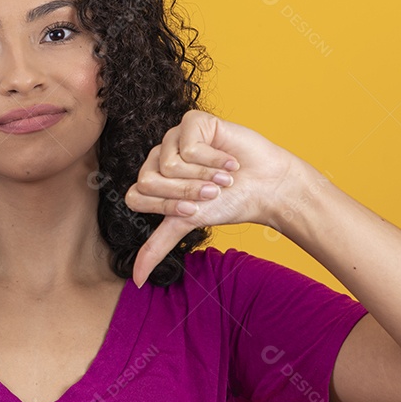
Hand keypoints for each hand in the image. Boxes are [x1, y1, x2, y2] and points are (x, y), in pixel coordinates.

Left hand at [124, 110, 296, 286]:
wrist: (265, 186)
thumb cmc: (228, 202)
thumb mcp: (187, 224)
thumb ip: (157, 246)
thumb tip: (135, 280)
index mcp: (152, 179)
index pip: (137, 196)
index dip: (167, 206)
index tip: (195, 209)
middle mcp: (159, 156)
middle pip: (150, 180)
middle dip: (186, 193)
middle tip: (212, 192)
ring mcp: (174, 137)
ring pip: (170, 163)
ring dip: (204, 176)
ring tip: (224, 177)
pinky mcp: (192, 121)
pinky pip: (190, 146)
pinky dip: (214, 159)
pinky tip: (229, 160)